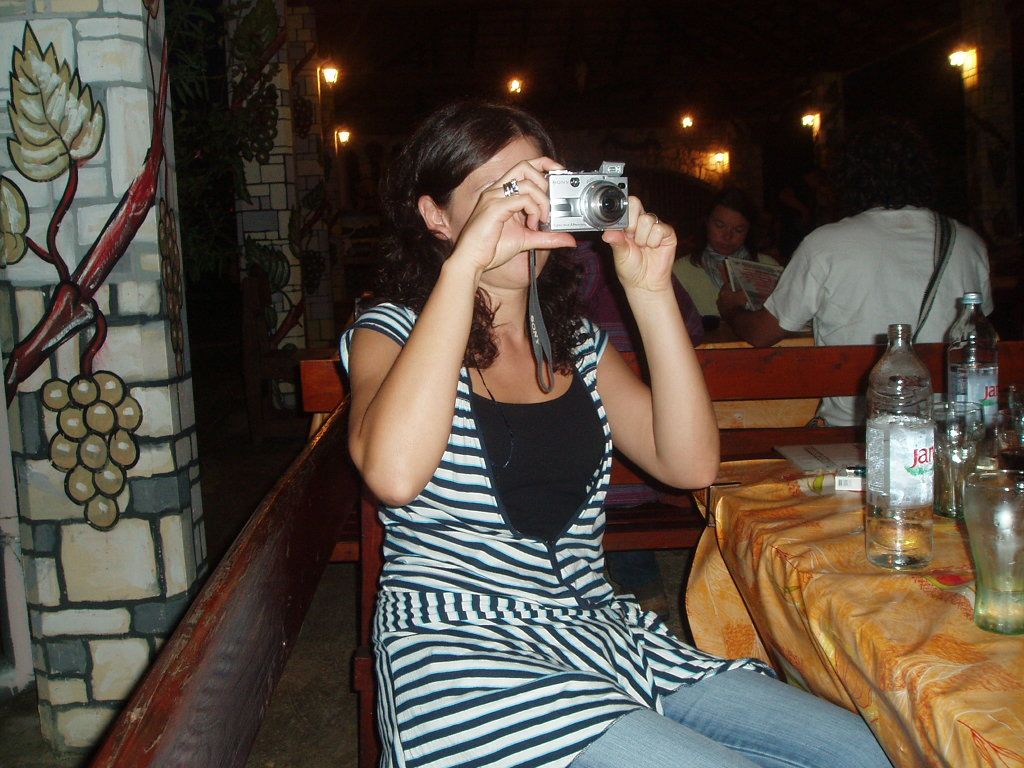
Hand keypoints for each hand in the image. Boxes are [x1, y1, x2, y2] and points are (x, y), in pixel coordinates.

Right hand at [452, 157, 576, 273]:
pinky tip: (532, 225)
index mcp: (503, 193)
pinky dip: (533, 211)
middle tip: (549, 204)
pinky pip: (522, 199)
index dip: (545, 164)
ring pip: (527, 183)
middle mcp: (497, 190)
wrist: (471, 260)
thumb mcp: (527, 240)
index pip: (525, 166)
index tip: (559, 173)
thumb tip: (569, 240)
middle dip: (544, 181)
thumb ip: (547, 237)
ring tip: (541, 220)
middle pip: (525, 166)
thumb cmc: (491, 248)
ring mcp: (495, 197)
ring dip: (541, 201)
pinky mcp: (495, 207)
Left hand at [602, 197, 675, 291]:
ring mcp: (655, 226)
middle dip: (631, 226)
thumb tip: (607, 233)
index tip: (623, 230)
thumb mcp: (619, 254)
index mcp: (628, 223)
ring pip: (647, 219)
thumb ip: (615, 241)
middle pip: (637, 205)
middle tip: (632, 240)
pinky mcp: (667, 233)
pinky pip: (659, 229)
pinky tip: (653, 248)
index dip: (624, 214)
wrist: (645, 283)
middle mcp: (642, 222)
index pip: (628, 204)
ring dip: (642, 238)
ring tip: (643, 248)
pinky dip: (654, 242)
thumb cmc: (630, 268)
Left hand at [716, 285, 747, 319]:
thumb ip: (740, 290)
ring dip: (728, 301)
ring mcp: (719, 307)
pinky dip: (728, 307)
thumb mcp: (743, 294)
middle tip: (735, 293)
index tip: (734, 284)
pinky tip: (734, 308)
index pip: (726, 285)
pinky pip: (725, 308)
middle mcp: (719, 299)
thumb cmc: (739, 304)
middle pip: (724, 294)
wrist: (737, 318)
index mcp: (723, 293)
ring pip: (724, 301)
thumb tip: (740, 289)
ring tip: (735, 301)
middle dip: (729, 293)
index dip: (731, 284)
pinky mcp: (721, 314)